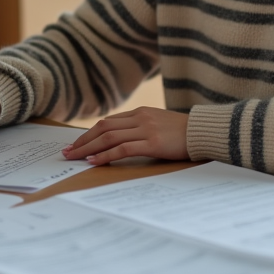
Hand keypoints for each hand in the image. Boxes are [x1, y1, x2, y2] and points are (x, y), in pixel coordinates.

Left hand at [62, 107, 188, 164]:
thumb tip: (121, 142)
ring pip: (108, 137)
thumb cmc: (184, 134)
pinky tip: (94, 161)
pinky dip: (105, 155)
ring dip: (88, 148)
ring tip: (74, 158)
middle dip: (82, 141)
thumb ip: (142, 129)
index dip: (89, 133)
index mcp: (141, 113)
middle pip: (103, 128)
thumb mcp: (160, 125)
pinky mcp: (152, 142)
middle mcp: (140, 118)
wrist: (205, 133)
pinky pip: (122, 149)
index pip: (108, 122)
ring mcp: (145, 129)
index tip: (76, 144)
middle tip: (67, 152)